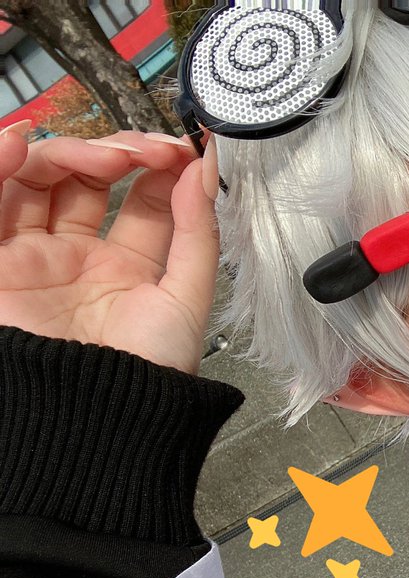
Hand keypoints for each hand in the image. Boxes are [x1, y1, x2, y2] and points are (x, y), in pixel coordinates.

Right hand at [0, 127, 218, 375]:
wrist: (97, 418)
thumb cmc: (143, 378)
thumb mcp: (186, 300)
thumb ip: (198, 233)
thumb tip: (205, 171)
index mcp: (129, 270)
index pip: (141, 197)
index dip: (160, 166)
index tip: (182, 150)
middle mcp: (78, 259)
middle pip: (85, 179)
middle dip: (117, 152)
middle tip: (146, 152)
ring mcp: (34, 258)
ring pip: (36, 179)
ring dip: (70, 152)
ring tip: (107, 157)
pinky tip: (16, 142)